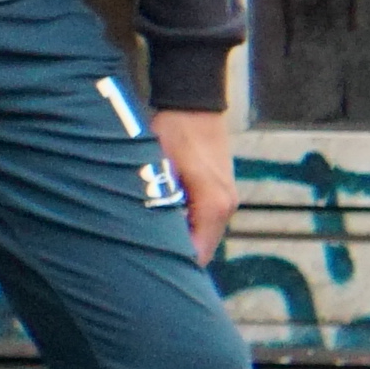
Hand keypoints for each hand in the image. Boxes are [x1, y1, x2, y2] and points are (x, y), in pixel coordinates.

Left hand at [154, 105, 234, 267]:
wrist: (194, 102)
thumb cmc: (175, 131)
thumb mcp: (160, 166)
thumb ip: (159, 200)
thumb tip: (145, 229)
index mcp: (214, 205)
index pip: (198, 253)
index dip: (174, 264)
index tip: (148, 266)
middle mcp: (225, 206)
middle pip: (202, 246)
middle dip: (176, 253)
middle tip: (143, 256)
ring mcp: (226, 198)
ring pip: (202, 232)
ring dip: (180, 236)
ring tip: (149, 237)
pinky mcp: (220, 190)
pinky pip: (203, 217)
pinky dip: (186, 221)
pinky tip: (163, 216)